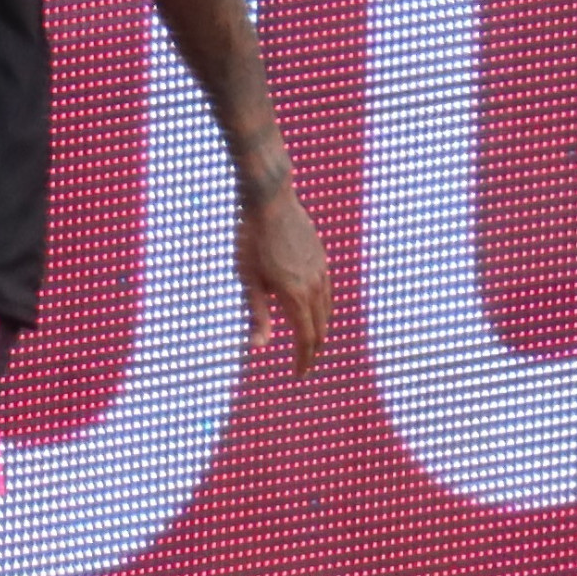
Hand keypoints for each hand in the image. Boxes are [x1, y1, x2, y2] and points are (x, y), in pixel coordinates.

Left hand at [237, 189, 333, 371]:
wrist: (270, 200)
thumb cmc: (251, 240)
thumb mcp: (248, 280)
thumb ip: (257, 315)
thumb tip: (258, 347)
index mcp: (295, 296)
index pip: (305, 339)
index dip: (303, 361)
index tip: (298, 375)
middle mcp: (314, 286)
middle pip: (320, 329)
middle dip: (312, 350)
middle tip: (303, 365)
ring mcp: (322, 271)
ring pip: (327, 311)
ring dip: (320, 330)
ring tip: (309, 342)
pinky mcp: (322, 258)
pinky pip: (328, 292)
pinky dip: (323, 309)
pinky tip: (314, 310)